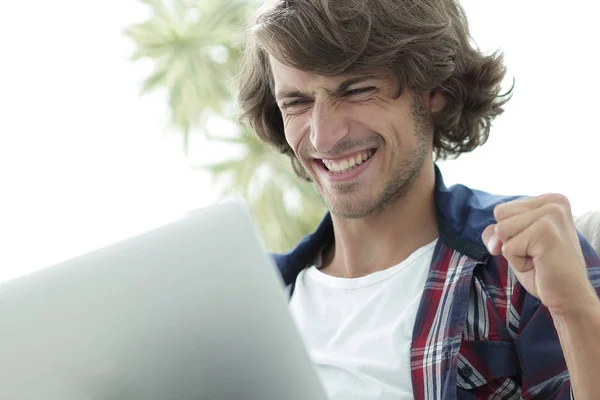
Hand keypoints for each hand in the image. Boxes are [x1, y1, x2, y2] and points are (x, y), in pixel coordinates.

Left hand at [481, 194, 595, 316]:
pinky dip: (518, 263)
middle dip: (510, 239)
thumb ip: (495, 232)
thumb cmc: (541, 268)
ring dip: (514, 251)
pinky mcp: (546, 232)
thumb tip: (494, 243)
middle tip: (535, 252)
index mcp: (549, 200)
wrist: (567, 295)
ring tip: (537, 257)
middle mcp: (554, 202)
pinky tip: (540, 265)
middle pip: (500, 214)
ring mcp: (552, 215)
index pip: (502, 210)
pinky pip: (508, 248)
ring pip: (501, 230)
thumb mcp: (514, 242)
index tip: (533, 244)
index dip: (508, 233)